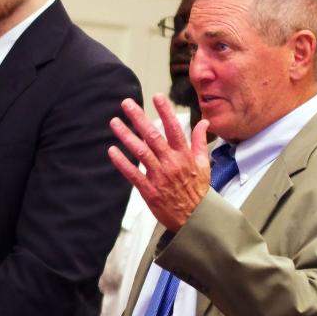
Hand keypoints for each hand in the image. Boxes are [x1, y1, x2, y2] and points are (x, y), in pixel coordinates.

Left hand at [108, 95, 210, 231]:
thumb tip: (204, 123)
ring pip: (140, 152)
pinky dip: (122, 162)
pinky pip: (133, 173)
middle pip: (153, 136)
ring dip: (126, 136)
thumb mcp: (204, 164)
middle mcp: (171, 163)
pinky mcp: (149, 190)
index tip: (156, 97)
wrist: (195, 218)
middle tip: (127, 103)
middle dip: (138, 118)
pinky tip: (112, 150)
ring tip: (114, 122)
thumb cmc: (198, 190)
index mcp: (184, 155)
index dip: (165, 112)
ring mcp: (159, 176)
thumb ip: (200, 142)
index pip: (174, 128)